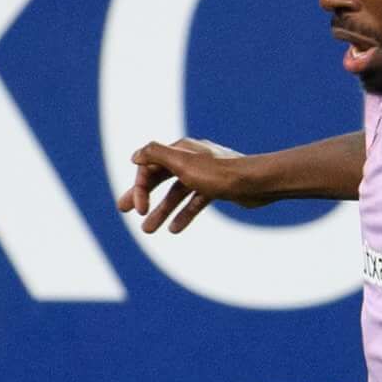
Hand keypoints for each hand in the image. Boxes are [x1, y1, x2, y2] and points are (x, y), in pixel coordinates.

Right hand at [122, 136, 253, 233]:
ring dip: (161, 211)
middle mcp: (190, 159)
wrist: (256, 183)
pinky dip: (184, 214)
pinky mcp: (216, 188)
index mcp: (180, 150)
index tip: (138, 208)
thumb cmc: (220, 173)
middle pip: (160, 177)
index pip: (150, 166)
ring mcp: (204, 174)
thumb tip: (135, 155)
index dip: (140, 187)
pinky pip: (194, 202)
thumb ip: (156, 155)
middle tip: (124, 210)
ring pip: (176, 193)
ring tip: (148, 231)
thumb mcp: (182, 163)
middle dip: (143, 195)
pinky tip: (174, 229)